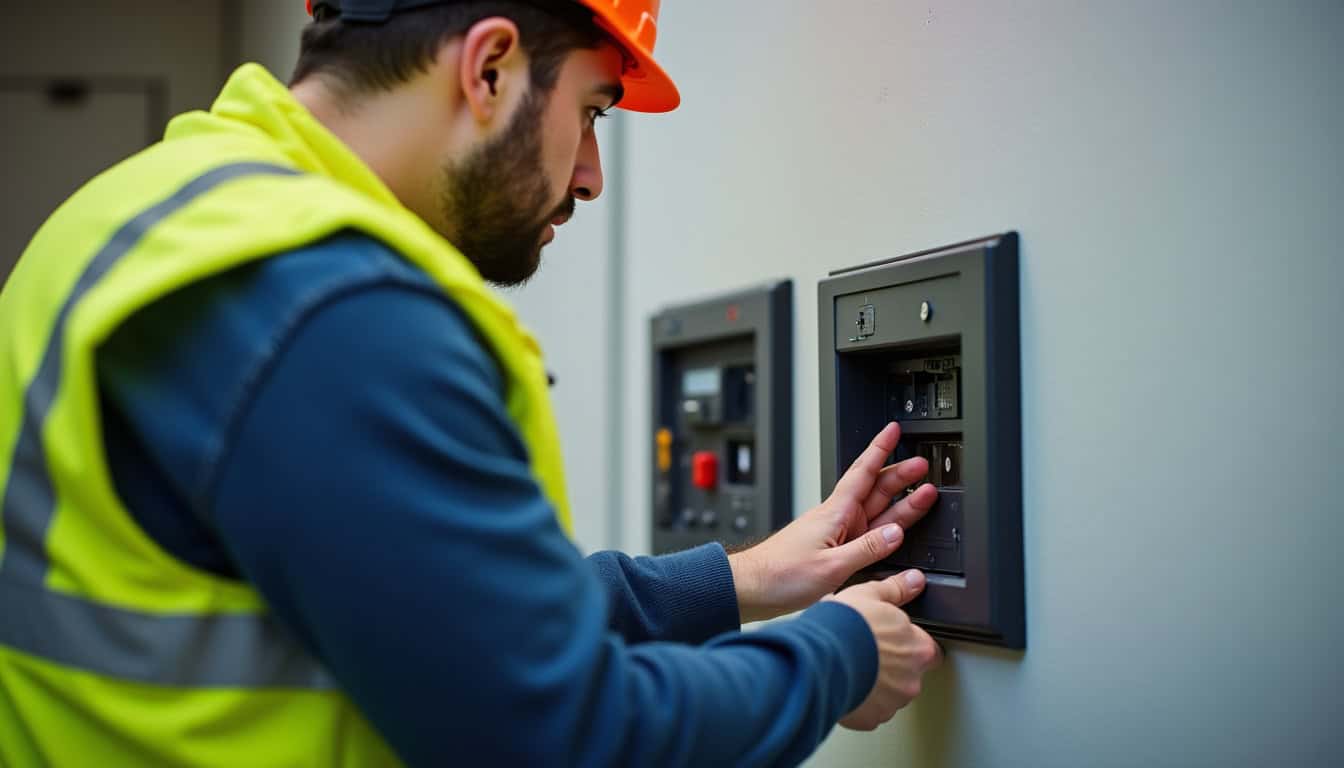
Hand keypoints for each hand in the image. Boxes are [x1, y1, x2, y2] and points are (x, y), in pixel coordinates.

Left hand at [728, 422, 938, 621]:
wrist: (752, 588)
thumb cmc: (779, 575)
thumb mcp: (830, 566)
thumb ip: (866, 549)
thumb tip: (896, 535)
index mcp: (834, 513)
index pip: (863, 472)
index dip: (879, 449)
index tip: (894, 431)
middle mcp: (836, 519)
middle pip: (875, 490)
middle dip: (900, 474)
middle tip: (923, 464)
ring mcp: (835, 535)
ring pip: (875, 512)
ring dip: (900, 501)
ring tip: (924, 491)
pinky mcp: (833, 551)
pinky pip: (867, 534)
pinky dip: (885, 529)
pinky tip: (897, 531)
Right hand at [829, 569, 941, 729]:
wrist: (818, 658)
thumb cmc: (844, 627)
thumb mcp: (869, 594)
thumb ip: (895, 589)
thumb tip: (914, 579)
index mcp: (917, 648)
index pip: (928, 649)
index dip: (911, 643)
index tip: (895, 640)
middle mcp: (911, 679)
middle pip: (910, 674)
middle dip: (893, 666)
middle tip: (868, 652)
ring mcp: (892, 702)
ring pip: (890, 694)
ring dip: (876, 684)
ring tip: (852, 667)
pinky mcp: (871, 718)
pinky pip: (870, 710)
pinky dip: (860, 701)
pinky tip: (844, 683)